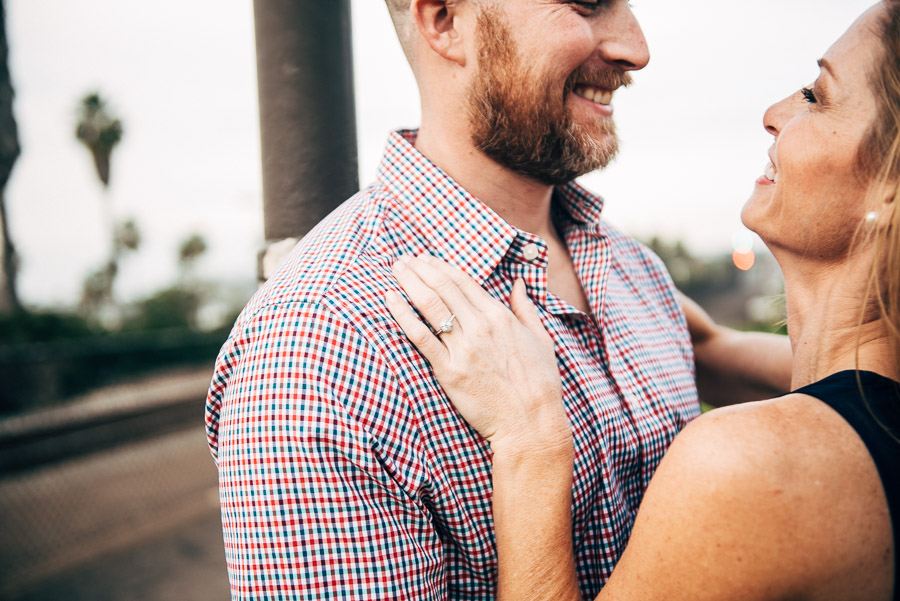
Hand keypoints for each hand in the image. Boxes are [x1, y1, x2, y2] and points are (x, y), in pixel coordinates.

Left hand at [385, 255, 570, 452]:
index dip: (440, 266)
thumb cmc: (540, 384)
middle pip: (442, 288)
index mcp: (500, 317)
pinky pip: (420, 336)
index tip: (424, 258)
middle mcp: (480, 327)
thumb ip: (526, 308)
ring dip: (409, 282)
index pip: (463, 282)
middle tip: (402, 259)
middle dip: (419, 269)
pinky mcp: (449, 371)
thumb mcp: (542, 339)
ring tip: (395, 269)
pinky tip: (390, 299)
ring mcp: (463, 349)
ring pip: (430, 305)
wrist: (531, 424)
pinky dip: (403, 315)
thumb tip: (518, 283)